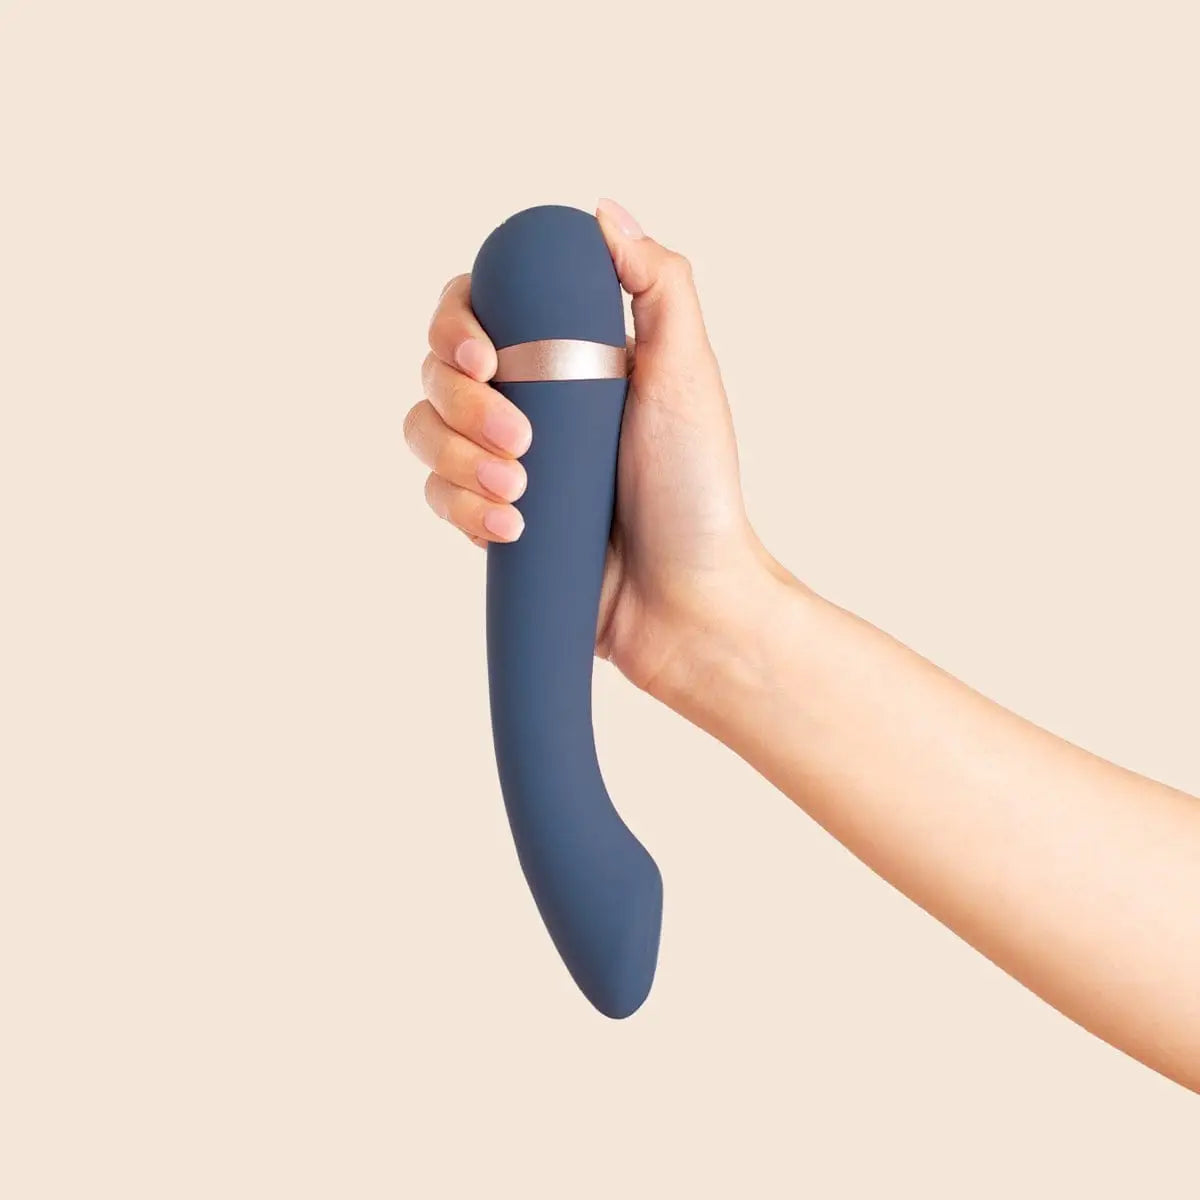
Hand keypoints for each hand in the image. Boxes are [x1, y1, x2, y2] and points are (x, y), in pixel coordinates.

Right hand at [404, 198, 780, 703]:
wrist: (686, 601)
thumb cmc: (696, 489)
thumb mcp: (688, 375)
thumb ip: (658, 285)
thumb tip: (604, 212)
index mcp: (566, 357)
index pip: (479, 309)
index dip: (458, 324)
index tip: (484, 356)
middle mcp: (528, 402)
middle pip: (437, 370)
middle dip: (462, 404)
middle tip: (521, 443)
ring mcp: (504, 462)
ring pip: (423, 432)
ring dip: (455, 460)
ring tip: (517, 494)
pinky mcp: (492, 519)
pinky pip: (438, 498)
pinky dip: (462, 510)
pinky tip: (508, 530)